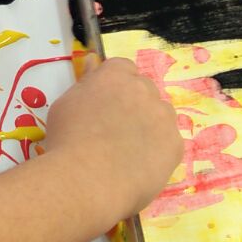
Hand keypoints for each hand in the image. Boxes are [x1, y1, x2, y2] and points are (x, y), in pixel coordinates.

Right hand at [43, 57, 181, 222]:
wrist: (85, 180)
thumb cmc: (67, 140)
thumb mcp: (65, 104)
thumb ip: (86, 82)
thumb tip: (94, 62)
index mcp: (115, 74)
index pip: (123, 68)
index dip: (115, 87)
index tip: (105, 105)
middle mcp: (143, 89)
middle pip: (144, 90)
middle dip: (133, 105)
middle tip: (114, 131)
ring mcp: (162, 116)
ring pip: (160, 116)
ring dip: (149, 126)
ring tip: (127, 152)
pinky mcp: (175, 144)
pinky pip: (169, 142)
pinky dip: (157, 152)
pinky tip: (138, 166)